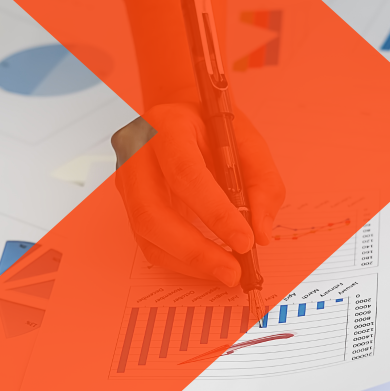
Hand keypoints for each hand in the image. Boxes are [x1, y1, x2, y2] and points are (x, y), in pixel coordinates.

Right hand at [110, 104, 284, 284]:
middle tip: (233, 271)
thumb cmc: (217, 130)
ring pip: (147, 233)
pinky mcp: (129, 205)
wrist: (185, 117)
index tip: (245, 240)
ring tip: (226, 273)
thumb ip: (262, 184)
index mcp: (167, 126)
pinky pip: (150, 243)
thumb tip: (259, 234)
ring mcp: (127, 181)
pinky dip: (181, 262)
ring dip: (188, 262)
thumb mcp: (249, 143)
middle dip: (195, 249)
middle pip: (153, 211)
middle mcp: (136, 154)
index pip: (185, 173)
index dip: (215, 211)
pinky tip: (209, 266)